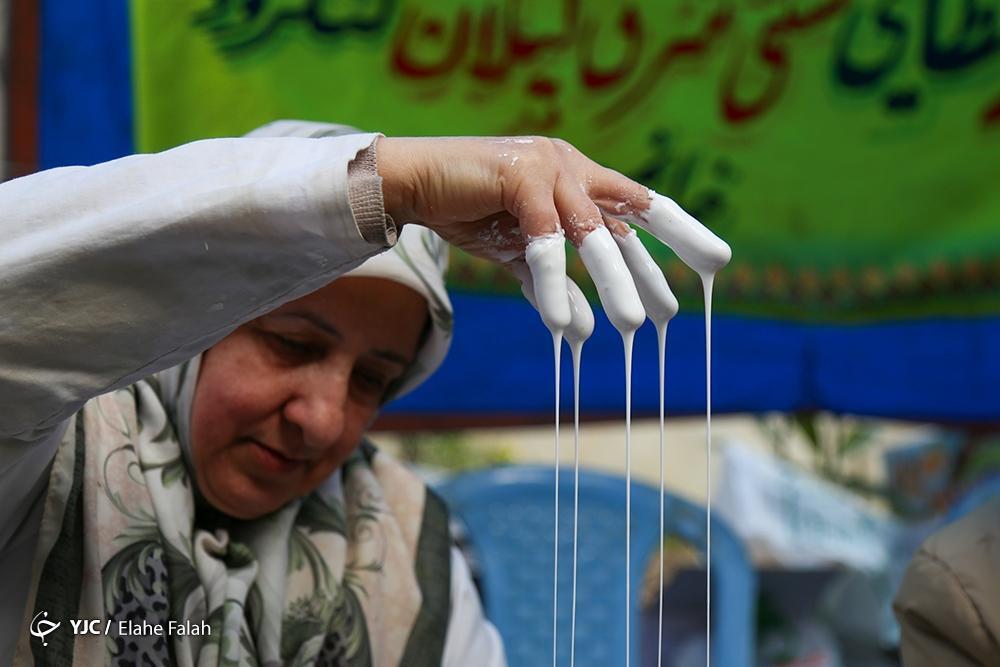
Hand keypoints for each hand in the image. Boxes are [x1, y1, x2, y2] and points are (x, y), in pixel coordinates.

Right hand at [376, 136, 728, 336]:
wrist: (411, 182)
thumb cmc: (468, 213)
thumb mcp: (521, 257)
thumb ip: (553, 287)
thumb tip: (584, 330)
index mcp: (579, 181)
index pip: (637, 208)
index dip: (677, 232)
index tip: (713, 261)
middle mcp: (573, 168)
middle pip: (630, 214)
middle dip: (666, 252)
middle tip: (692, 290)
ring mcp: (550, 166)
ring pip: (592, 233)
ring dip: (613, 282)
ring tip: (633, 325)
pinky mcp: (521, 174)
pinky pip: (545, 238)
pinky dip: (553, 281)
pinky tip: (561, 322)